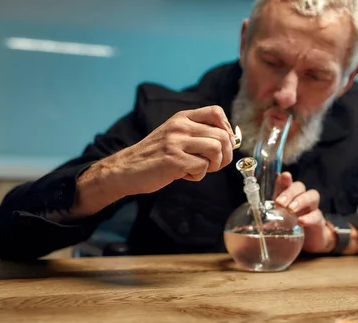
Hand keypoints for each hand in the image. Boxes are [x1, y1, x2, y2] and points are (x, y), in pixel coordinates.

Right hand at [65, 106, 234, 219]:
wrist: (126, 169)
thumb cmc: (154, 156)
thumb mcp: (174, 135)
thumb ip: (198, 134)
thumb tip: (231, 141)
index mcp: (182, 118)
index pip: (216, 112)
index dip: (227, 130)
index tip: (224, 144)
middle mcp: (180, 126)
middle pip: (222, 135)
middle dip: (225, 155)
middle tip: (213, 164)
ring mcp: (176, 142)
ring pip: (216, 149)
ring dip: (214, 165)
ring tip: (200, 168)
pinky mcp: (174, 160)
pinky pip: (203, 167)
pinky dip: (198, 176)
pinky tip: (185, 175)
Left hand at [273, 172, 333, 253]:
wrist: (308, 243)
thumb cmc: (288, 228)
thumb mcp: (275, 222)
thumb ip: (265, 219)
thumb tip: (251, 223)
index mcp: (287, 197)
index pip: (286, 183)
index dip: (284, 179)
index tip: (282, 176)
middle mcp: (300, 199)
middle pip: (299, 186)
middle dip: (289, 192)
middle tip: (280, 202)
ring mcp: (311, 209)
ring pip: (312, 195)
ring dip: (301, 200)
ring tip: (291, 209)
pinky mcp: (318, 221)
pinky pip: (317, 215)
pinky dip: (309, 217)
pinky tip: (301, 222)